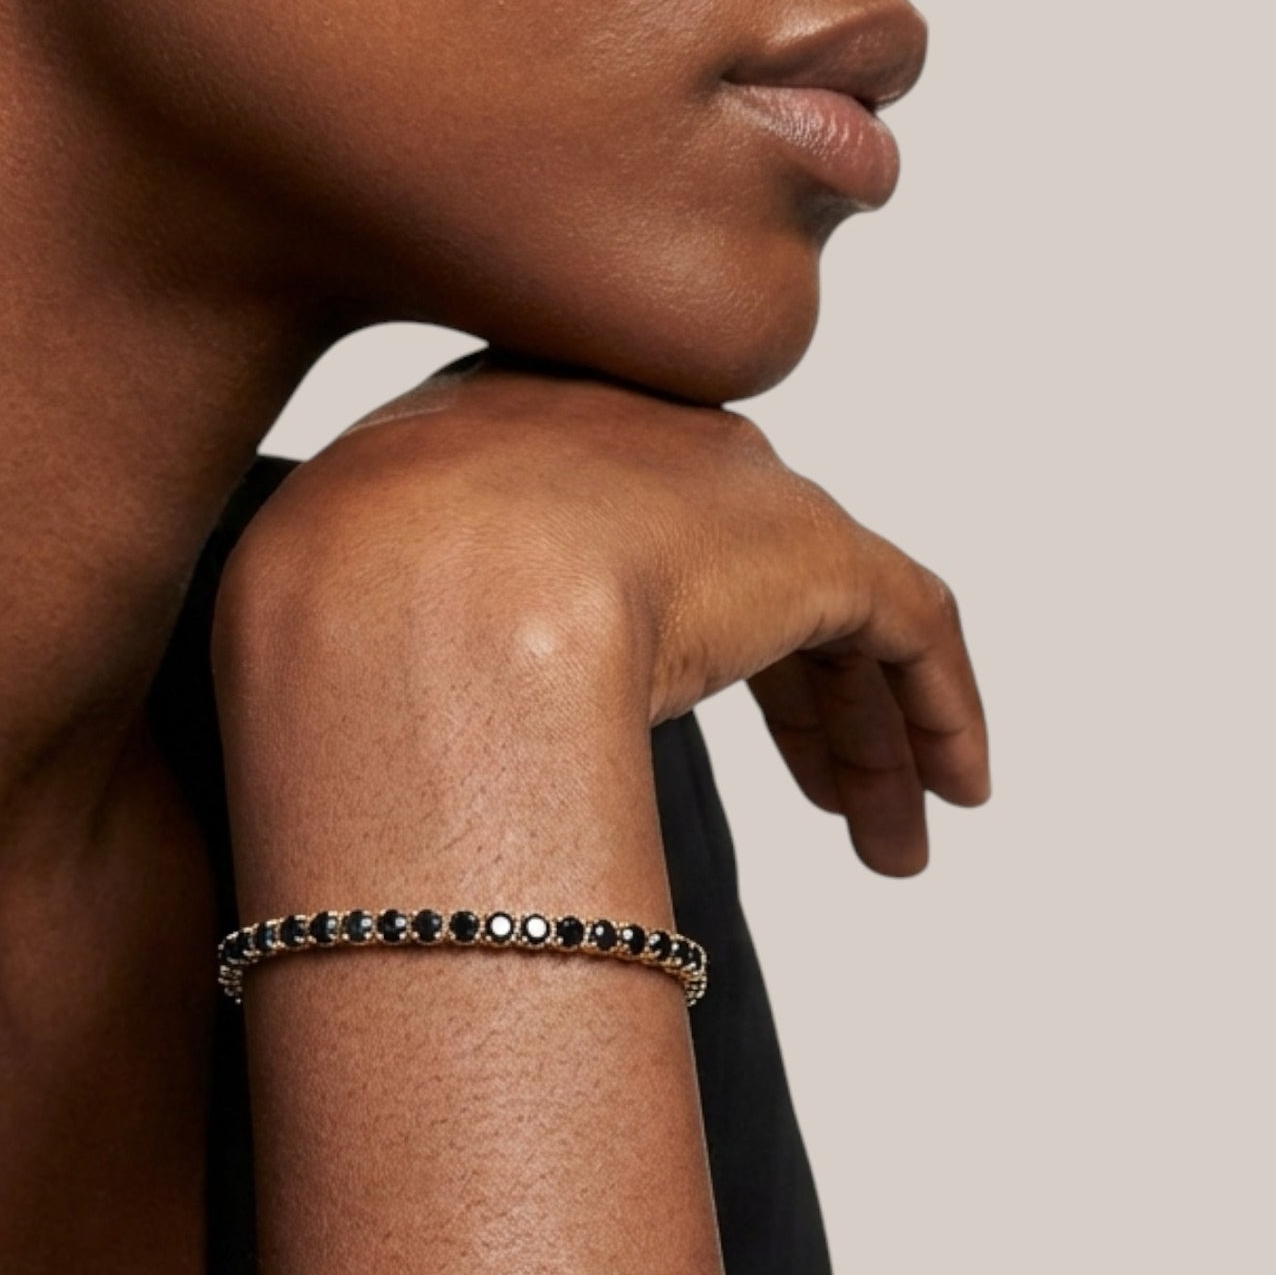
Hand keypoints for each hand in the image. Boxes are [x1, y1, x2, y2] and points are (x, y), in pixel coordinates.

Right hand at [216, 353, 988, 880]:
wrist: (404, 593)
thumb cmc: (326, 616)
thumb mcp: (323, 611)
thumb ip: (369, 642)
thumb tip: (350, 740)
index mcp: (505, 435)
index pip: (615, 524)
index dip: (657, 635)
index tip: (667, 717)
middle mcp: (632, 436)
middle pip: (739, 568)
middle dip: (789, 695)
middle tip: (824, 793)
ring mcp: (722, 482)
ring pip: (829, 611)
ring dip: (860, 733)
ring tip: (890, 839)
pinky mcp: (806, 545)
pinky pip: (907, 626)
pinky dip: (936, 707)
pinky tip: (952, 789)